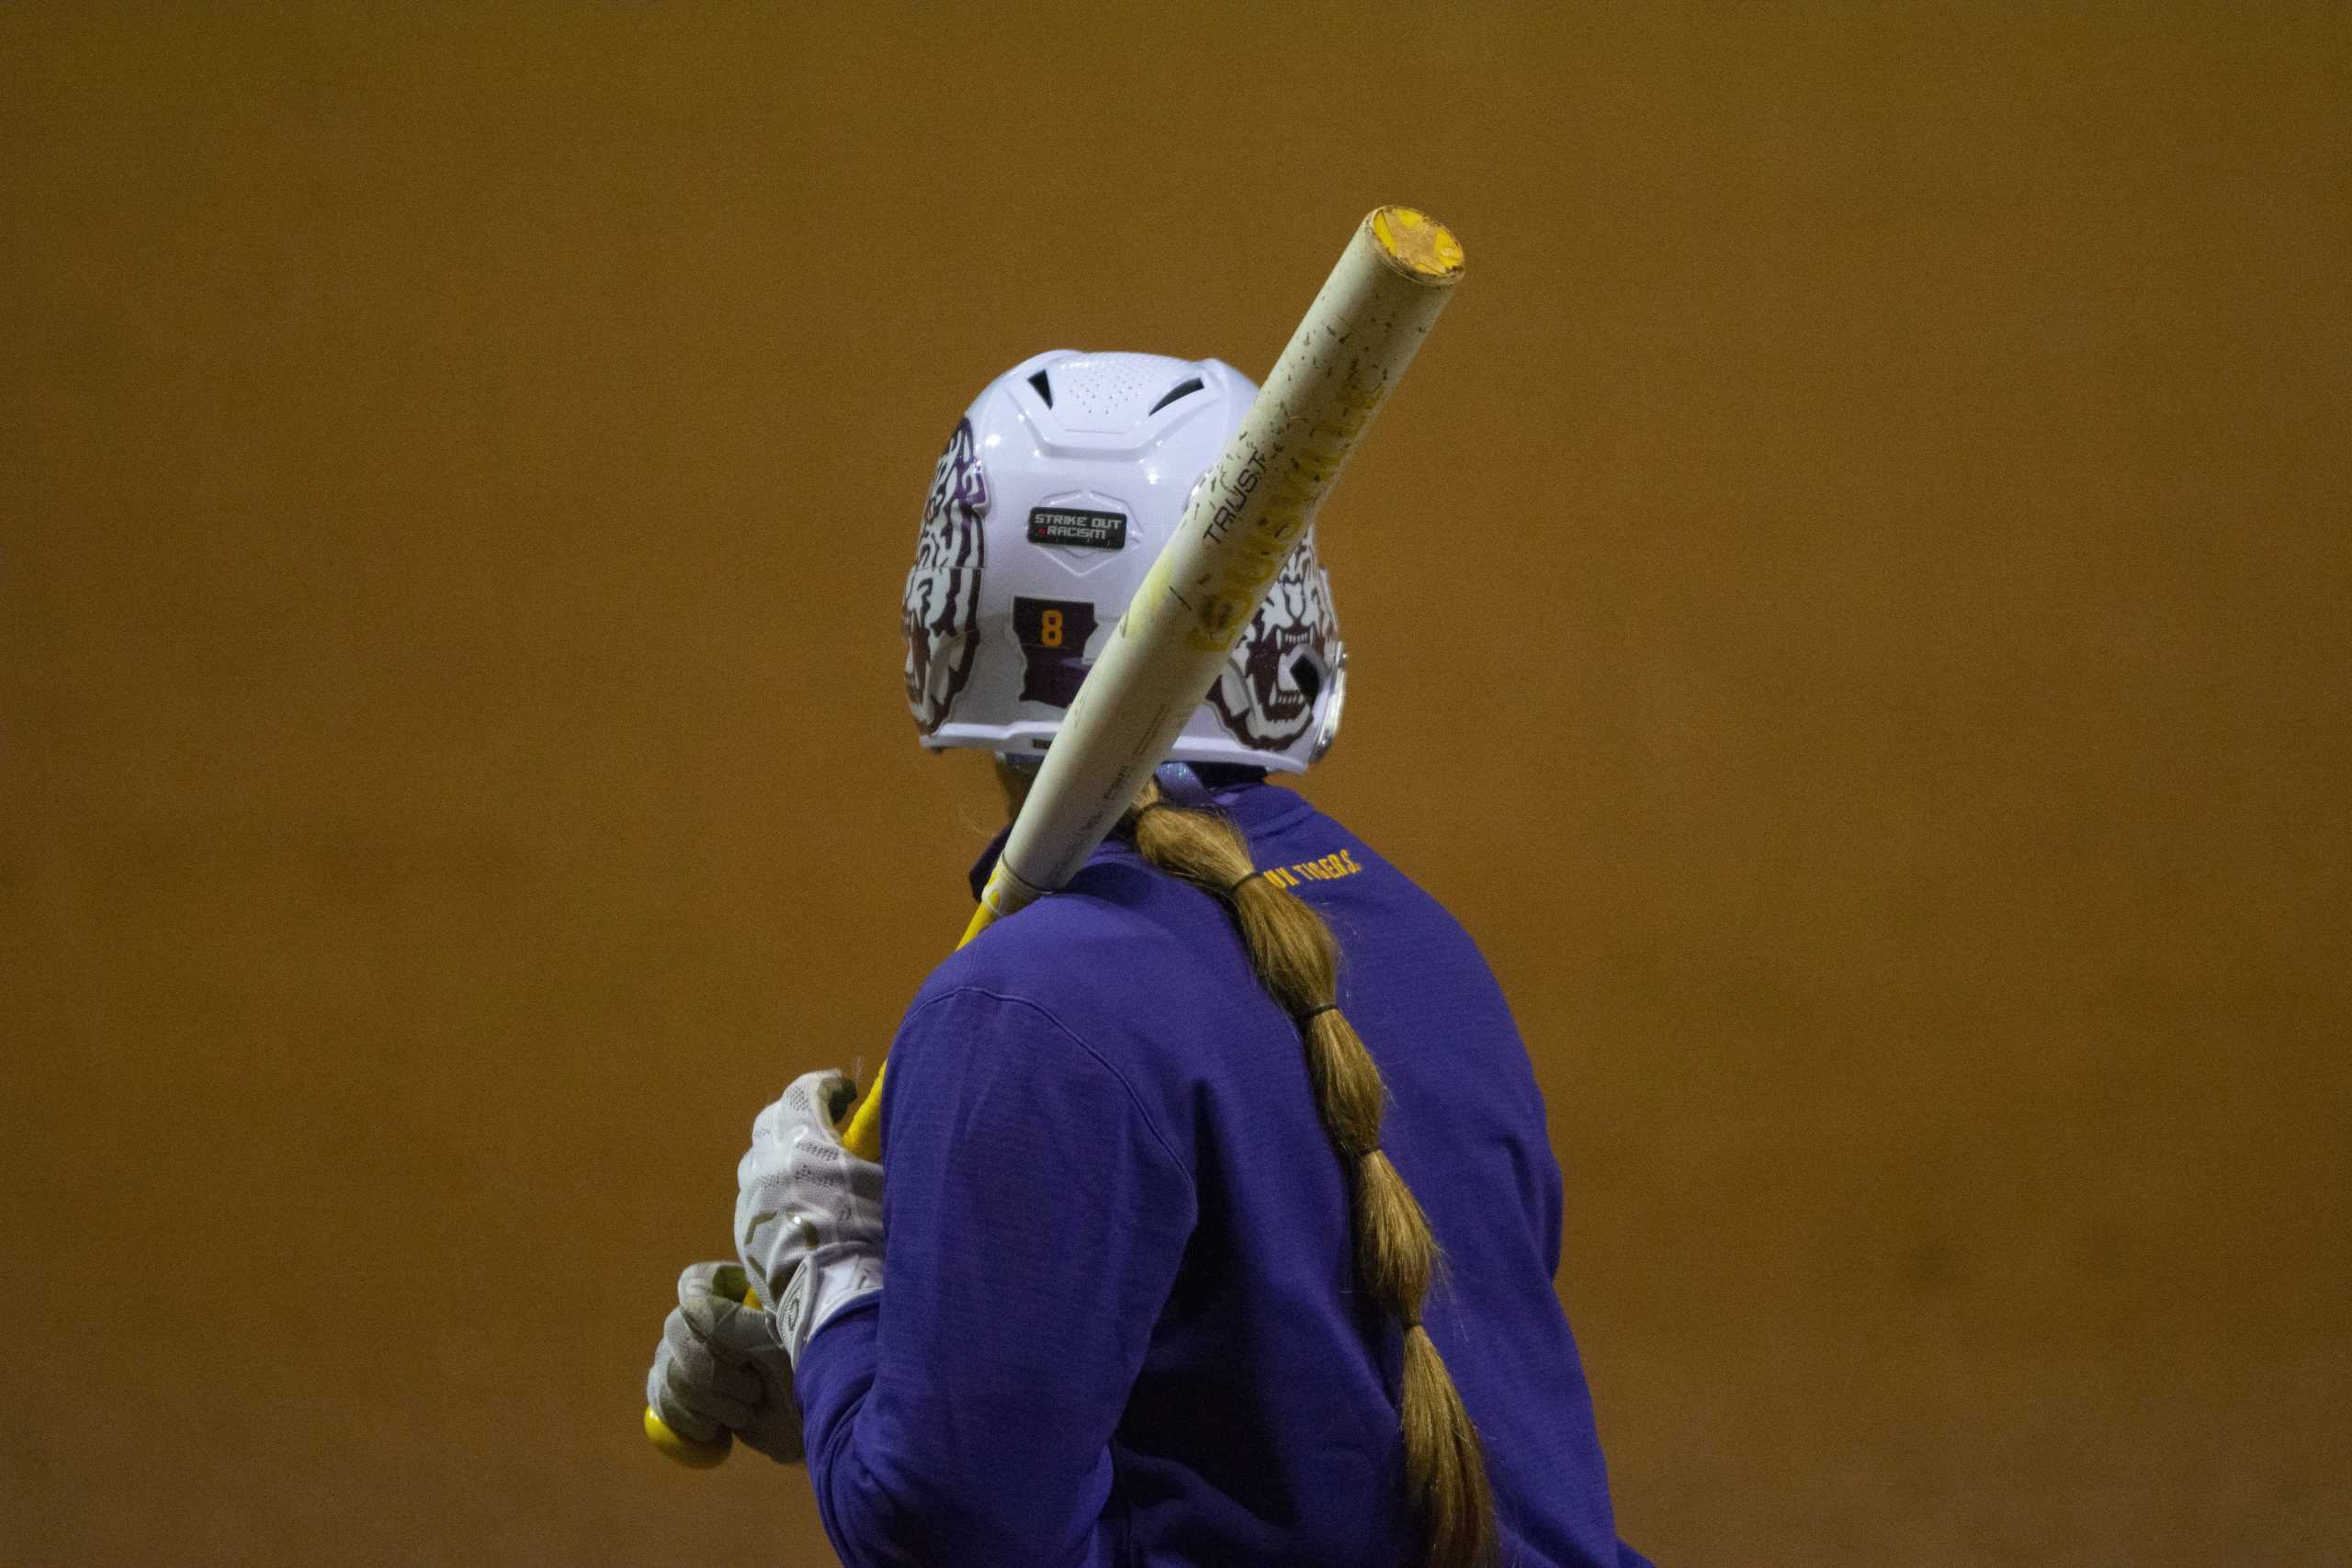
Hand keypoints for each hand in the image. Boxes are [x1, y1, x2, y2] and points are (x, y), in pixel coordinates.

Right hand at [645, 1261, 805, 1463]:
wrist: (816, 1428)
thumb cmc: (807, 1372)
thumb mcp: (776, 1342)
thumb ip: (731, 1321)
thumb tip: (687, 1304)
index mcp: (737, 1297)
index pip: (694, 1283)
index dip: (706, 1308)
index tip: (738, 1343)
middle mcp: (710, 1323)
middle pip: (675, 1331)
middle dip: (710, 1372)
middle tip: (753, 1390)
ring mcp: (694, 1358)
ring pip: (667, 1370)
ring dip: (706, 1401)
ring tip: (743, 1412)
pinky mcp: (686, 1395)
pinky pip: (660, 1400)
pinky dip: (684, 1419)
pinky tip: (712, 1430)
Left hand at [735, 1070, 885, 1365]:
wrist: (830, 1295)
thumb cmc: (866, 1231)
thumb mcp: (883, 1179)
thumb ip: (873, 1146)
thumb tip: (880, 1128)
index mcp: (802, 1140)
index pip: (804, 1091)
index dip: (826, 1085)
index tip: (845, 1090)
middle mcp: (767, 1161)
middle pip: (772, 1119)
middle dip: (797, 1114)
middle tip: (824, 1123)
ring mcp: (749, 1196)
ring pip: (757, 1158)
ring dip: (780, 1153)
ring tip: (806, 1168)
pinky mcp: (742, 1229)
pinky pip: (754, 1195)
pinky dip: (773, 1189)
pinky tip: (795, 1206)